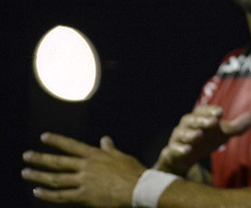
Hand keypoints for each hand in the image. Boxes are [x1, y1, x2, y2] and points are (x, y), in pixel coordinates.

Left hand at [21, 133, 144, 206]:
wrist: (139, 189)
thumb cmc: (133, 172)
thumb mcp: (121, 157)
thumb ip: (110, 149)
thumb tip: (105, 139)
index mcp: (95, 155)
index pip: (71, 145)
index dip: (57, 141)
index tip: (44, 137)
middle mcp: (86, 167)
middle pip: (58, 162)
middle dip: (41, 158)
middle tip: (27, 156)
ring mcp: (83, 181)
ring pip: (56, 179)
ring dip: (39, 176)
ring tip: (26, 173)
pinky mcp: (84, 197)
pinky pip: (61, 196)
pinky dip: (48, 195)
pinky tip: (37, 192)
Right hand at [154, 105, 250, 176]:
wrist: (183, 157)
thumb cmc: (205, 140)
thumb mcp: (221, 134)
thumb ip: (236, 127)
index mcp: (199, 118)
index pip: (204, 111)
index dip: (211, 111)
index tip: (220, 112)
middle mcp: (187, 126)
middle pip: (193, 121)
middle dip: (202, 121)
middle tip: (212, 122)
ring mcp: (178, 139)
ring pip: (182, 134)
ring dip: (190, 134)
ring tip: (198, 135)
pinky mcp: (172, 152)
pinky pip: (173, 150)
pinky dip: (179, 149)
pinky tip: (186, 151)